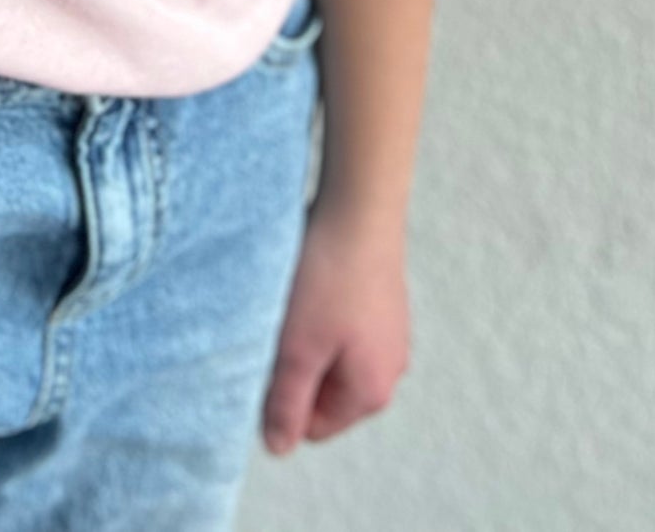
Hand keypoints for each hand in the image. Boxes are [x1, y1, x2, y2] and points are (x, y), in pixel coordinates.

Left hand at [260, 192, 410, 452]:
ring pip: (330, 354)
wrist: (361, 205)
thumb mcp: (297, 349)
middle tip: (277, 328)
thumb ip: (286, 405)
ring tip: (293, 300)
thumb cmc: (328, 279)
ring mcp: (390, 333)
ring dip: (304, 336)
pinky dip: (321, 311)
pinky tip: (312, 281)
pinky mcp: (383, 301)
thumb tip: (279, 449)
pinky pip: (342, 325)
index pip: (313, 426)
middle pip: (323, 391)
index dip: (279, 400)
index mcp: (372, 391)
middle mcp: (390, 368)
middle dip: (294, 366)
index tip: (264, 359)